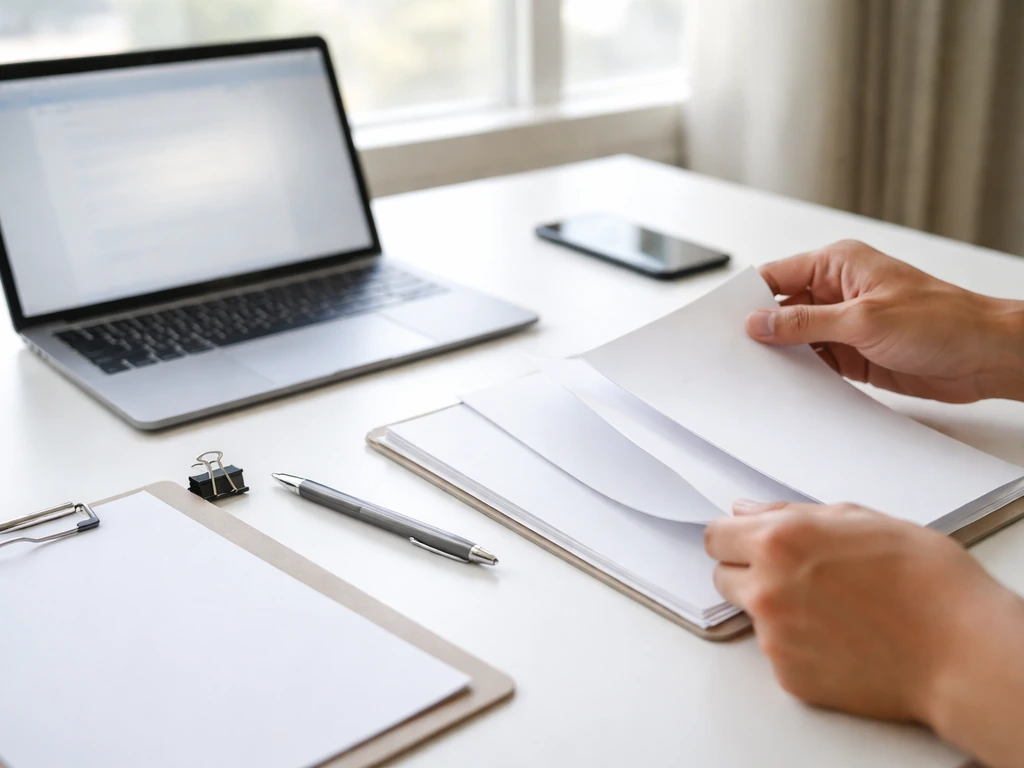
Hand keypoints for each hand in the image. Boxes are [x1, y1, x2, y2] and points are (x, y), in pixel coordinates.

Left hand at [705, 500, 1023, 767]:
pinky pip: (776, 652)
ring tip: (831, 609)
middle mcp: (767, 587)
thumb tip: (747, 512)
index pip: (715, 537)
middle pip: (722, 576)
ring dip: (774, 609)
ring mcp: (774, 636)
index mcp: (781, 540)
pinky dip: (797, 645)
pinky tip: (840, 638)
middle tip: (797, 576)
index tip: (744, 543)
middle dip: (749, 572)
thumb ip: (791, 514)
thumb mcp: (862, 520)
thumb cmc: (927, 581)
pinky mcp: (788, 674)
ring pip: (750, 615)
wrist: (962, 651)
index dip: (733, 539)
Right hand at [746, 240, 1023, 402]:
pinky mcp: (854, 353)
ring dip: (783, 356)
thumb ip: (806, 322)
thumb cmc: (944, 322)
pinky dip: (803, 373)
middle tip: (736, 352)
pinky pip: (816, 362)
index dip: (749, 298)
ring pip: (797, 339)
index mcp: (838, 265)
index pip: (777, 277)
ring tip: (760, 373)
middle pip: (782, 309)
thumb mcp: (864, 320)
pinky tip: (789, 385)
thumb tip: (760, 322)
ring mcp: (845, 324)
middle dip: (762, 331)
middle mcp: (838, 291)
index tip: (725, 321)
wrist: (986, 357)